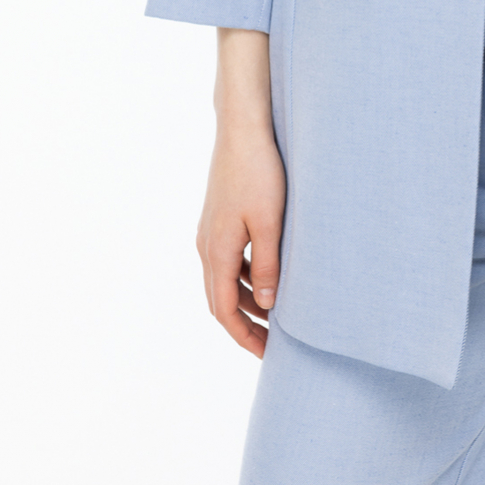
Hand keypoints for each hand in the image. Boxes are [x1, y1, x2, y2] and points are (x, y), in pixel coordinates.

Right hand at [195, 28, 284, 357]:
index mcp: (217, 250)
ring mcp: (211, 230)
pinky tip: (268, 276)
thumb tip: (266, 305)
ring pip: (224, 280)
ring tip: (276, 315)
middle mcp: (207, 245)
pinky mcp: (220, 217)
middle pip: (220, 300)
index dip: (245, 337)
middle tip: (274, 344)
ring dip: (245, 301)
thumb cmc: (260, 171)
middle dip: (245, 325)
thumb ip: (268, 266)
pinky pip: (228, 260)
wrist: (244, 128)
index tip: (268, 355)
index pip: (224, 310)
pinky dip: (244, 278)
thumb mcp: (271, 222)